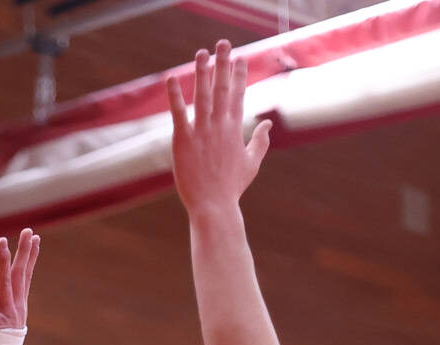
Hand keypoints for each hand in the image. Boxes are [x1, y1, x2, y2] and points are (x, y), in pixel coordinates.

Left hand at [0, 229, 38, 344]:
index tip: (35, 238)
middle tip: (27, 231)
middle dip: (24, 251)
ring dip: (4, 260)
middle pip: (21, 274)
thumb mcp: (10, 326)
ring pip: (5, 282)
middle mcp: (15, 307)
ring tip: (3, 240)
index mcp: (20, 307)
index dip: (31, 256)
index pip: (26, 276)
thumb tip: (6, 297)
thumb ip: (8, 309)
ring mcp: (4, 314)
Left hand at [169, 44, 270, 218]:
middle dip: (223, 63)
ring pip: (202, 95)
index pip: (238, 94)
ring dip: (202, 71)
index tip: (240, 58)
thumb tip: (269, 124)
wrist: (213, 207)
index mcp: (234, 129)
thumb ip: (260, 141)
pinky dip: (174, 96)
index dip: (239, 74)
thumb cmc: (232, 188)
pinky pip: (178, 113)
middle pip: (222, 88)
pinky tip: (171, 78)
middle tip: (223, 42)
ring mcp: (201, 131)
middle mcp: (219, 125)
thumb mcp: (252, 163)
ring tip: (202, 52)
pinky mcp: (183, 140)